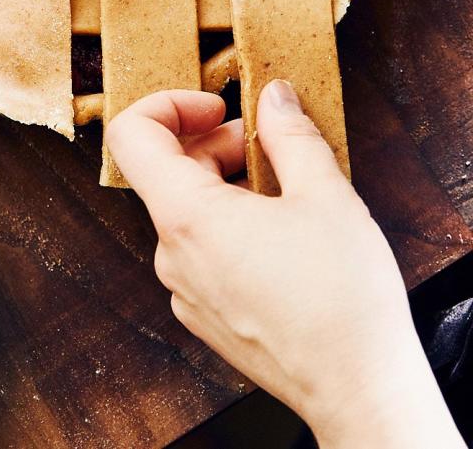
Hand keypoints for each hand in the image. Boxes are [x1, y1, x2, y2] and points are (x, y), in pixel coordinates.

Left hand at [106, 82, 463, 448]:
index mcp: (186, 216)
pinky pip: (200, 252)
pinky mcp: (204, 315)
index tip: (216, 106)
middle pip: (167, 172)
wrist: (359, 394)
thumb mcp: (325, 194)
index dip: (168, 104)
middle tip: (270, 146)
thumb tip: (273, 97)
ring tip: (286, 192)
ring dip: (227, 186)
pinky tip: (282, 237)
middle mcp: (172, 254)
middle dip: (215, 144)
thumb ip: (290, 133)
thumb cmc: (342, 301)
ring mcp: (184, 290)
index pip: (131, 135)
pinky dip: (230, 227)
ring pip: (187, 213)